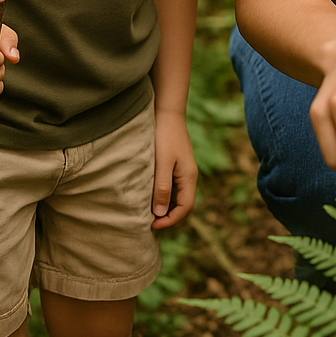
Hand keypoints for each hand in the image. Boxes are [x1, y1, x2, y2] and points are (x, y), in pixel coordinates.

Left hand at [151, 109, 197, 228]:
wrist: (166, 112)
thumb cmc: (164, 136)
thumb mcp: (162, 163)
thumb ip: (162, 188)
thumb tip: (160, 214)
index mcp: (189, 177)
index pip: (186, 208)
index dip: (170, 220)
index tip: (151, 224)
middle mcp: (189, 176)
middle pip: (183, 205)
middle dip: (168, 216)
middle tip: (147, 221)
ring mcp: (183, 171)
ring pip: (177, 197)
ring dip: (165, 206)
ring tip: (146, 211)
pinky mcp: (175, 165)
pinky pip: (172, 187)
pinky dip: (162, 195)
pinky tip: (148, 195)